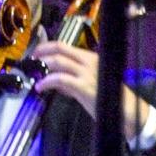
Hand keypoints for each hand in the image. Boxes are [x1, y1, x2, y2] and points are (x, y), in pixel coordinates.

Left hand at [33, 40, 152, 141]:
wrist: (125, 110)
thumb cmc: (108, 97)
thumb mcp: (89, 82)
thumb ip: (72, 79)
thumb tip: (55, 79)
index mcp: (90, 57)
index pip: (65, 46)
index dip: (47, 47)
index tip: (36, 52)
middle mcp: (88, 61)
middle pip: (60, 49)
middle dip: (41, 52)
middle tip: (31, 60)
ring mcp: (86, 73)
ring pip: (58, 61)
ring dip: (43, 66)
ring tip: (34, 74)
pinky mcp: (83, 86)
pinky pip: (60, 79)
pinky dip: (47, 82)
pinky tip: (40, 87)